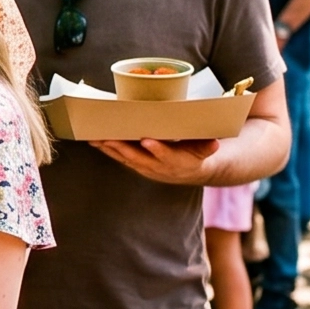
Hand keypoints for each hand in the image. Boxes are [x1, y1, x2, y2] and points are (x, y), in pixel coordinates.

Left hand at [88, 136, 223, 186]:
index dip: (158, 150)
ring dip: (110, 149)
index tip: (147, 141)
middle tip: (110, 137)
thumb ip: (208, 146)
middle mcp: (158, 167)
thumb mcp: (205, 150)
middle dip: (124, 148)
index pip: (167, 156)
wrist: (189, 171)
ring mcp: (145, 167)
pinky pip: (120, 158)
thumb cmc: (196, 154)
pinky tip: (94, 141)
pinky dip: (107, 150)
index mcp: (177, 161)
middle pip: (139, 158)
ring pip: (126, 158)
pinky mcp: (136, 165)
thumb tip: (215, 143)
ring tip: (95, 138)